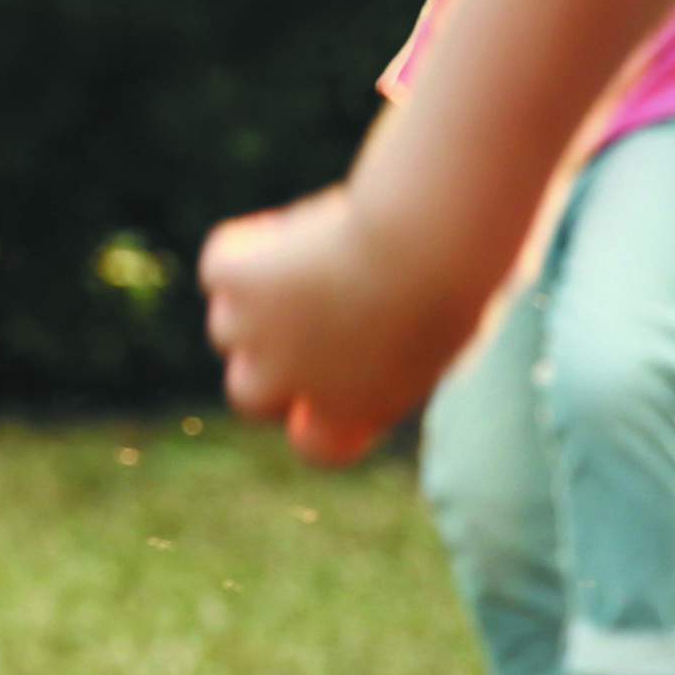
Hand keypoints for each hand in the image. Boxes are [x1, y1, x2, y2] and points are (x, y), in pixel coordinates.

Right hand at [197, 182, 479, 468]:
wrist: (423, 244)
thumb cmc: (455, 281)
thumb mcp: (442, 337)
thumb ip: (401, 354)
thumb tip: (384, 330)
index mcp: (351, 410)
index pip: (316, 445)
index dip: (314, 414)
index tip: (328, 381)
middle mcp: (291, 383)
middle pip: (248, 394)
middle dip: (265, 362)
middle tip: (296, 313)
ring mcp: (256, 335)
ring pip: (227, 326)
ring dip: (253, 299)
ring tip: (296, 259)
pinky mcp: (235, 282)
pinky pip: (220, 268)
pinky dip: (242, 248)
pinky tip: (279, 229)